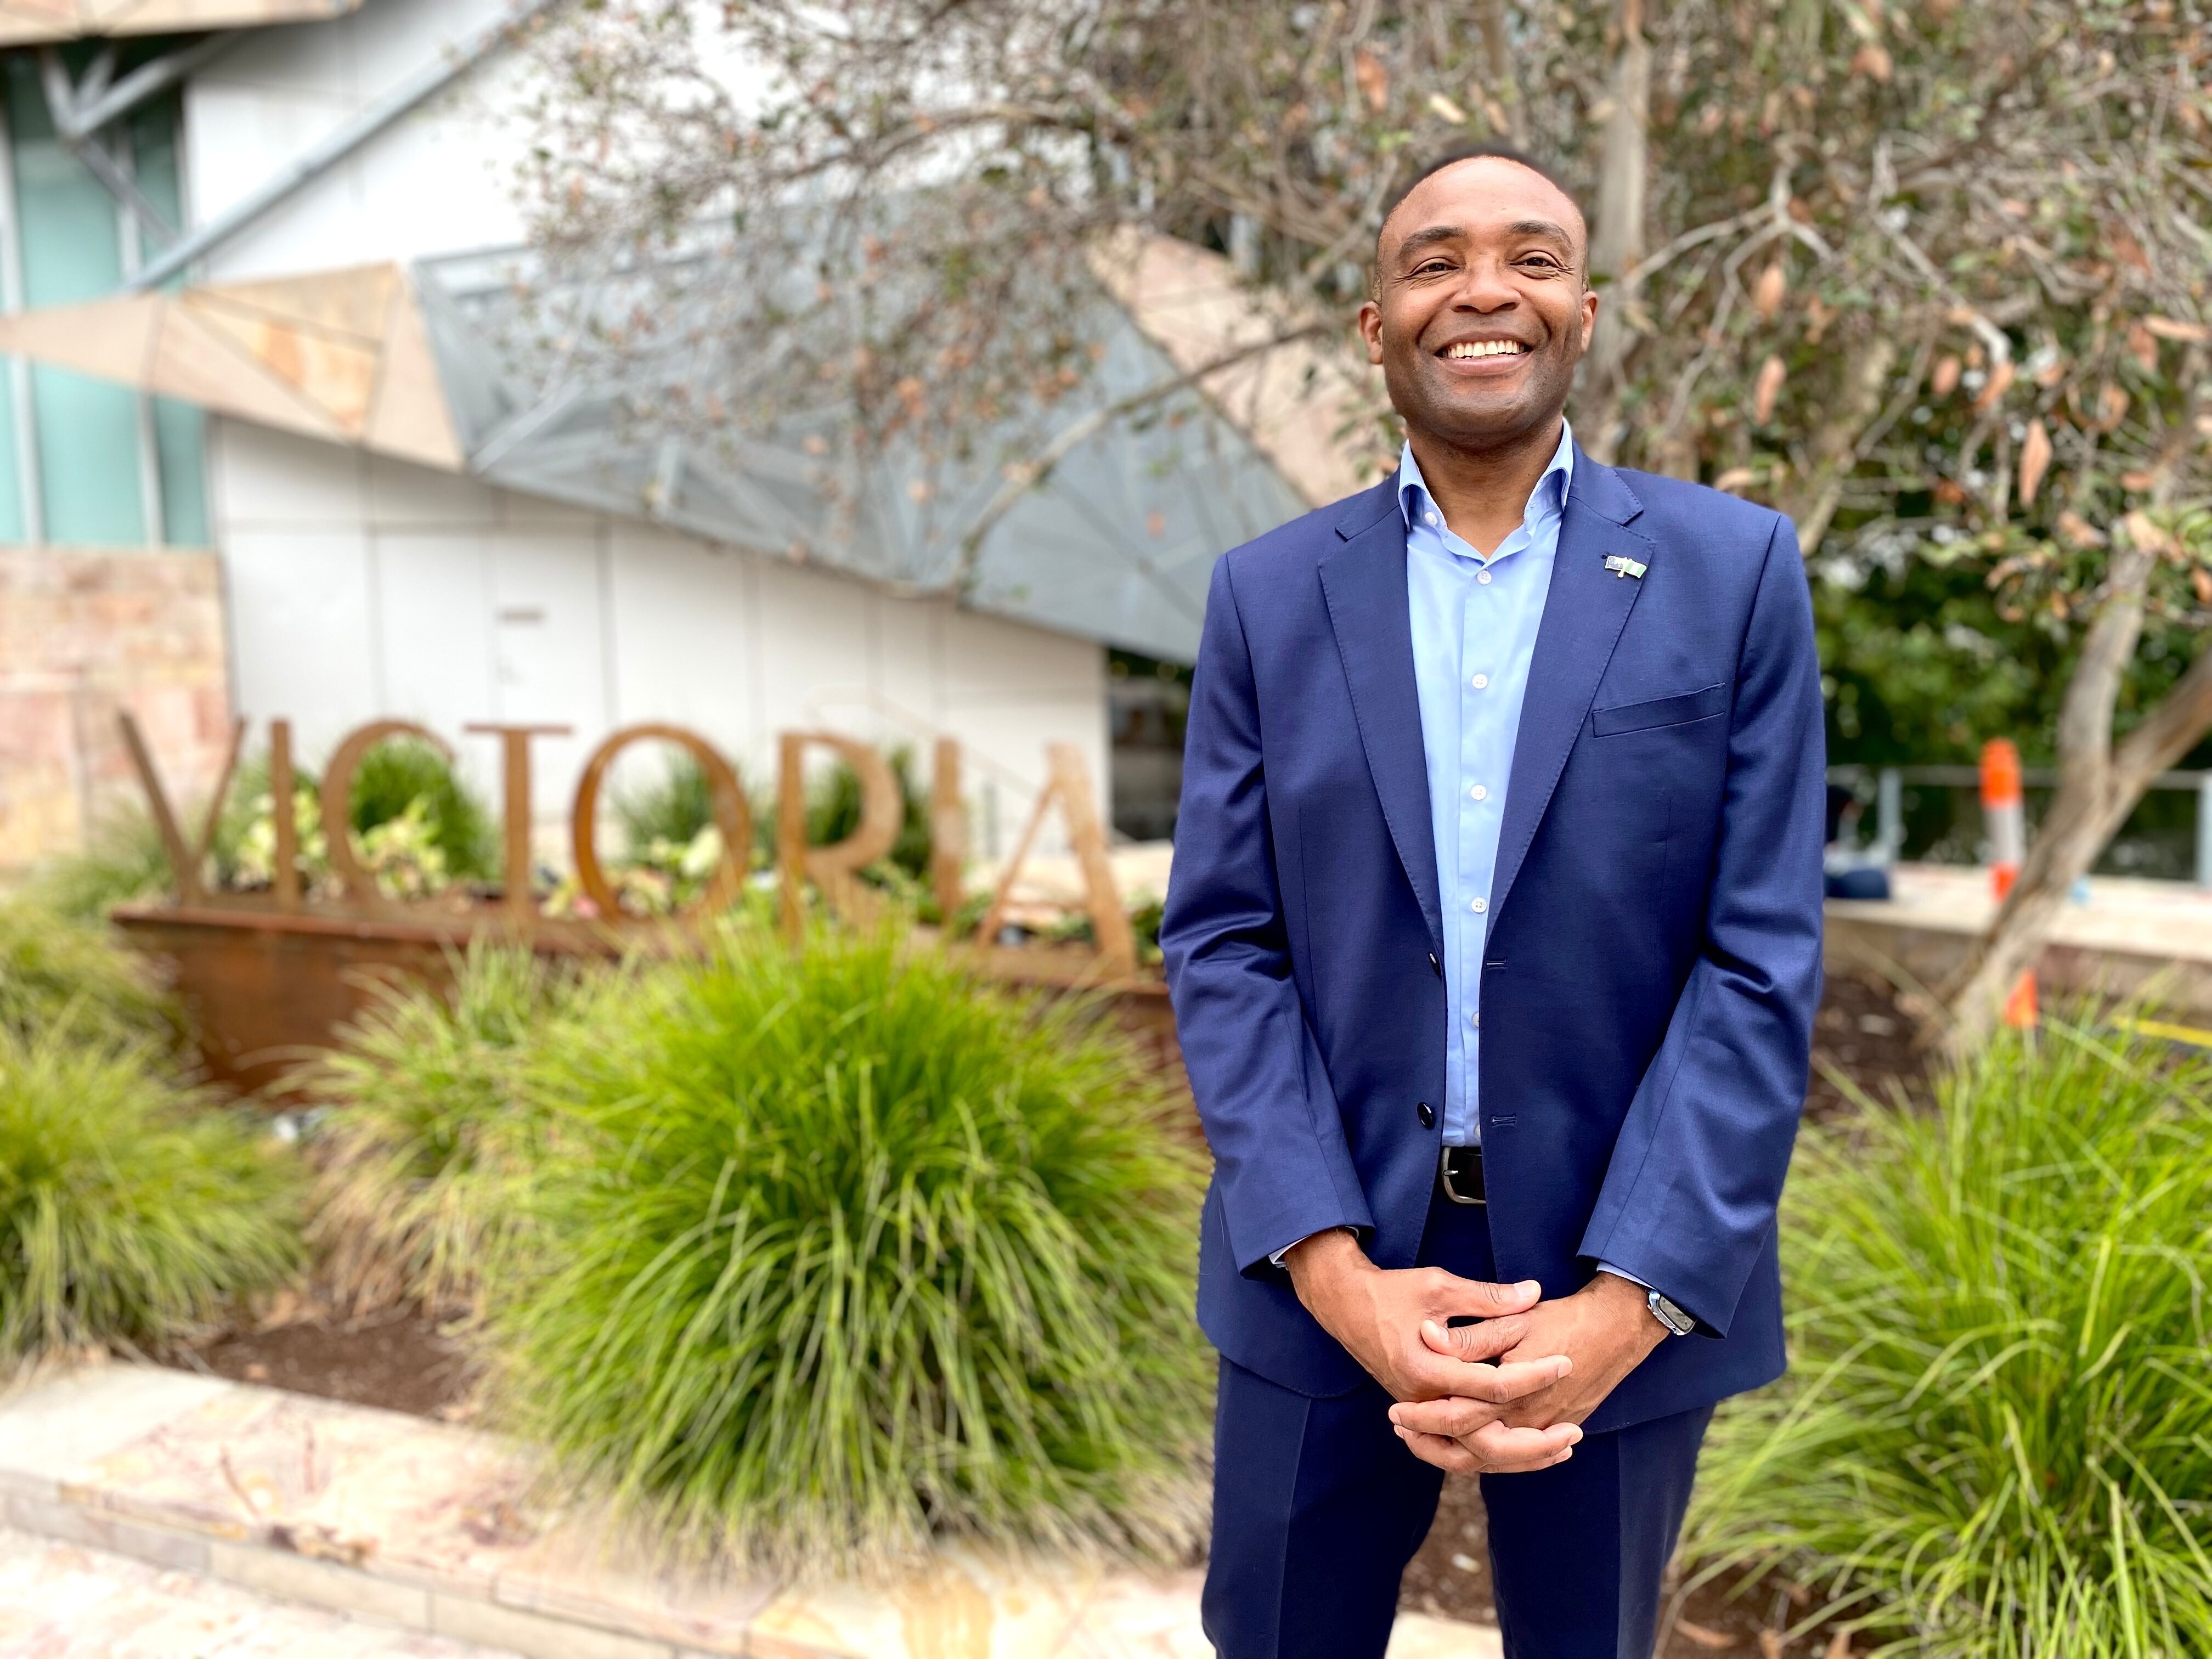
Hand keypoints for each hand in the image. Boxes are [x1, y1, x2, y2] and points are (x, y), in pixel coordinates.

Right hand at [1282, 1230, 1580, 1473]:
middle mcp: (1423, 1400)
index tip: (1566, 1363)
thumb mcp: (1438, 1286)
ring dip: (1517, 1457)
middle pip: (1484, 1440)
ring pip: (1472, 1455)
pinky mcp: (1421, 1412)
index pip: (1492, 1385)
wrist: (1343, 1305)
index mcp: (1427, 1369)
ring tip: (1559, 1448)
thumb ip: (1487, 1297)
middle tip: (1572, 1432)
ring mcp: (1420, 1411)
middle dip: (1532, 1443)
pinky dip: (1493, 1451)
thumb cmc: (1390, 1291)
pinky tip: (1524, 1447)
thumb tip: (1532, 1293)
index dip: (1534, 1375)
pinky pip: (1460, 1447)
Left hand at [1400, 1272, 1666, 1441]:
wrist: (1616, 1329)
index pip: (1458, 1417)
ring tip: (1423, 1440)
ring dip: (1454, 1454)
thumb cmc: (1563, 1319)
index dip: (1423, 1417)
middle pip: (1473, 1453)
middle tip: (1402, 1430)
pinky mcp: (1554, 1428)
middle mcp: (1529, 1420)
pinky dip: (1485, 1457)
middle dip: (1433, 1446)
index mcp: (1513, 1393)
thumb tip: (1428, 1335)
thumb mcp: (1513, 1320)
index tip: (1396, 1411)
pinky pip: (1515, 1456)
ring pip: (1493, 1461)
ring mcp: (1544, 1429)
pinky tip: (1464, 1445)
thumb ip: (1472, 1335)